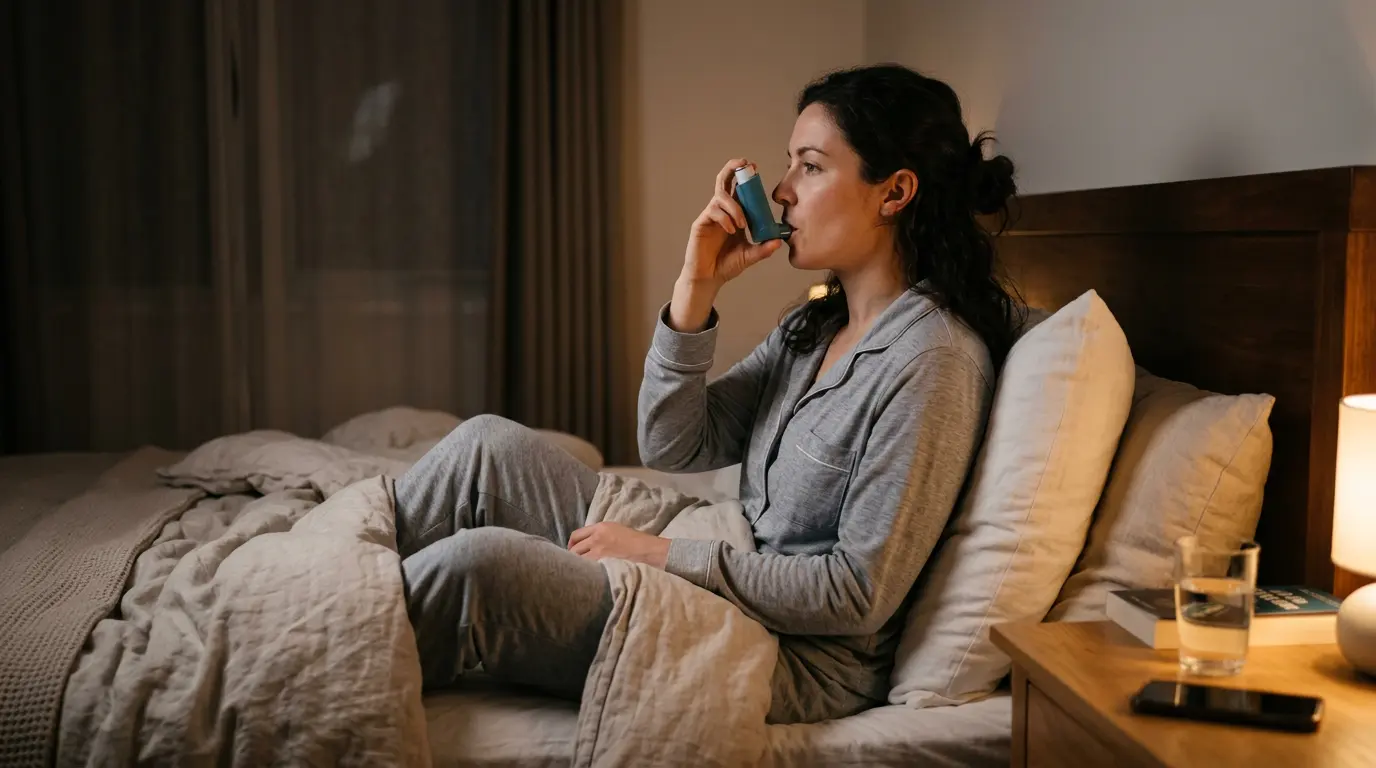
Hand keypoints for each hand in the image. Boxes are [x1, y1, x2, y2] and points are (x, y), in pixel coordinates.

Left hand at [568, 522, 670, 568]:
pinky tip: (587, 571)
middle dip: (571, 554)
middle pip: (574, 547)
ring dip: (577, 562)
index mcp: (599, 527)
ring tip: (579, 567)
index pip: (576, 534)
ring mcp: (599, 550)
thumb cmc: (631, 538)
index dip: (570, 543)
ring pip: (578, 558)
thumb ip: (598, 532)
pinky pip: (587, 565)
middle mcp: (596, 537)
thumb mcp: (613, 528)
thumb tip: (586, 541)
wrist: (643, 547)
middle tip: (573, 560)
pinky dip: (585, 568)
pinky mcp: (603, 561)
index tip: (571, 548)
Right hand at [681, 158, 785, 288]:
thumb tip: (778, 241)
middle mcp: (721, 211)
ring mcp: (710, 216)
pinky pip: (714, 211)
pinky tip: (731, 230)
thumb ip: (763, 249)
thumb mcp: (750, 256)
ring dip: (735, 207)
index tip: (755, 168)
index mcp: (733, 214)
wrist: (708, 278)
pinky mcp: (701, 223)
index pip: (739, 190)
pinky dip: (726, 218)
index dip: (746, 178)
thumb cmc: (726, 265)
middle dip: (733, 169)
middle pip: (724, 181)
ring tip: (742, 224)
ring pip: (721, 197)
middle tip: (745, 164)